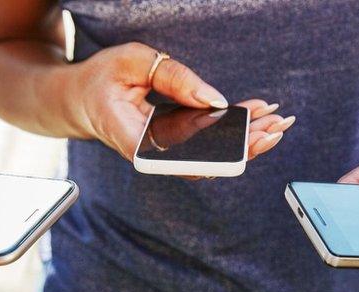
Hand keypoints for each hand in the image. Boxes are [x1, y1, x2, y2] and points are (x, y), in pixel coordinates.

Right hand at [62, 42, 294, 160]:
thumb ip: (174, 77)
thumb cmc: (102, 79)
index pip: (183, 156)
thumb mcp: (133, 62)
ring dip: (246, 140)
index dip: (219, 151)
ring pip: (212, 158)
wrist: (81, 101)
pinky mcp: (174, 149)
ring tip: (278, 122)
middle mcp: (152, 157)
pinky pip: (208, 147)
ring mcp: (164, 157)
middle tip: (277, 125)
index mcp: (135, 141)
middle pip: (207, 162)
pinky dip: (234, 133)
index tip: (248, 137)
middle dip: (246, 144)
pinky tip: (259, 119)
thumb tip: (215, 99)